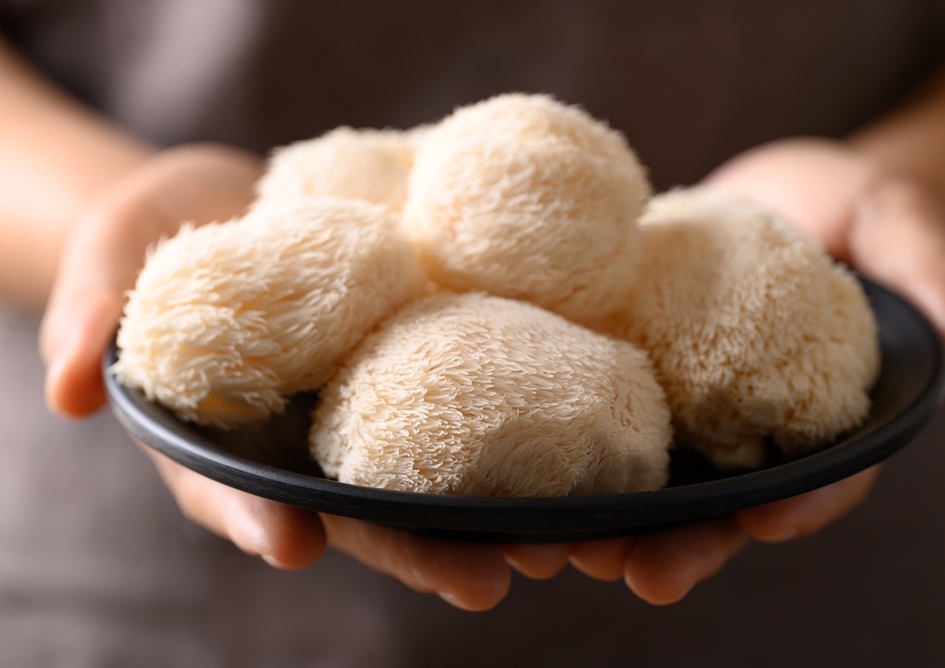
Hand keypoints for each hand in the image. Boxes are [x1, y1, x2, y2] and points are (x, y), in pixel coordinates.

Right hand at [38, 143, 524, 609]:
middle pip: (361, 507)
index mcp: (229, 436)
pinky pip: (474, 393)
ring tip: (559, 544)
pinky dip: (523, 421)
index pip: (236, 490)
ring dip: (493, 513)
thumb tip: (61, 388)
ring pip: (433, 473)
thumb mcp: (111, 254)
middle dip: (418, 549)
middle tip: (481, 583)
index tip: (294, 544)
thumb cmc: (163, 232)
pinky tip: (582, 442)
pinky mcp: (428, 355)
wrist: (243, 197)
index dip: (258, 520)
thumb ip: (90, 314)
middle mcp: (311, 438)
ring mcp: (375, 403)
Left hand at [565, 137, 944, 605]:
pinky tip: (521, 487)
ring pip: (654, 487)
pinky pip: (599, 427)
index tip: (766, 523)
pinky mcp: (631, 382)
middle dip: (689, 545)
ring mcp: (686, 413)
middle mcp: (750, 430)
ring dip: (612, 525)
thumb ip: (931, 275)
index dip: (801, 504)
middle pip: (726, 506)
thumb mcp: (888, 219)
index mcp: (821, 415)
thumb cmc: (838, 205)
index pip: (823, 476)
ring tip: (564, 553)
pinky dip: (565, 458)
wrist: (759, 191)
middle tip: (646, 574)